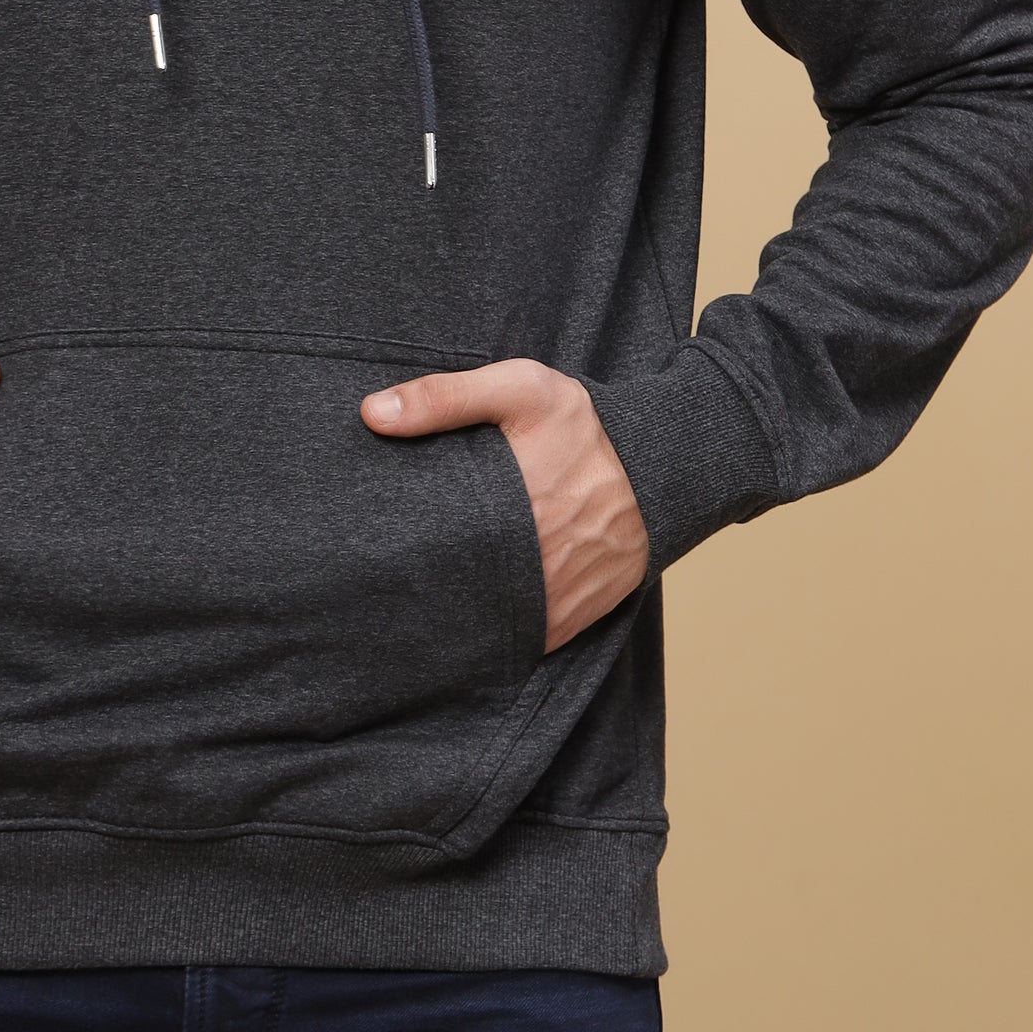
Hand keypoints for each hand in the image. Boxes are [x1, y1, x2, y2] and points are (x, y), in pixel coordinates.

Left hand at [361, 361, 648, 651]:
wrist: (660, 469)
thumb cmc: (585, 429)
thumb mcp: (520, 390)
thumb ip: (445, 396)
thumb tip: (372, 413)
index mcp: (507, 511)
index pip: (428, 551)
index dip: (396, 554)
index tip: (372, 546)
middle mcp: (529, 568)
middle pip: (451, 593)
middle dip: (420, 588)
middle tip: (391, 575)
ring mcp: (551, 603)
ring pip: (484, 625)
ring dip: (459, 615)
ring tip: (430, 595)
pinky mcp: (572, 622)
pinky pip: (521, 641)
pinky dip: (498, 634)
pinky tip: (474, 614)